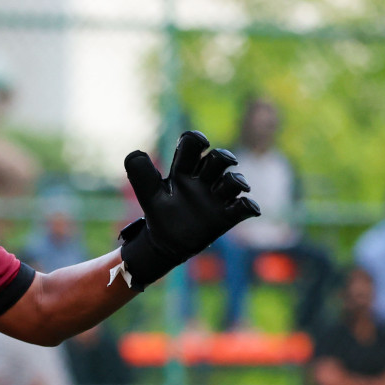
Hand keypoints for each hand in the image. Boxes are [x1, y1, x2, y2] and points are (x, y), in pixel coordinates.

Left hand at [117, 131, 260, 288]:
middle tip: (219, 163)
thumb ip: (141, 176)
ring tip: (238, 187)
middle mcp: (203, 181)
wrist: (167, 245)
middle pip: (219, 159)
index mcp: (183, 171)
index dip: (198, 139)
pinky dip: (248, 206)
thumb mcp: (149, 196)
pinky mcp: (225, 217)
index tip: (201, 144)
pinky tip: (249, 207)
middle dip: (223, 157)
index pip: (192, 145)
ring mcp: (216, 198)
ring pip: (233, 181)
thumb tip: (136, 153)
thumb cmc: (161, 215)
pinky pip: (242, 208)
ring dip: (237, 181)